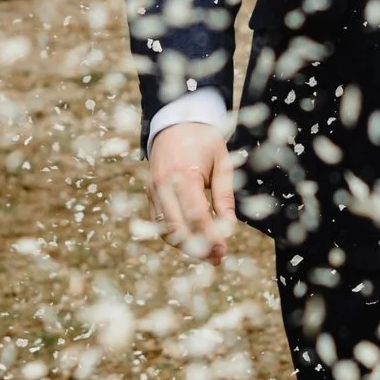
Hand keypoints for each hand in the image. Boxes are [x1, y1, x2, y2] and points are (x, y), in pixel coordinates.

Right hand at [148, 119, 236, 261]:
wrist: (175, 122)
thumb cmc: (203, 140)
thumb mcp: (222, 162)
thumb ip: (225, 195)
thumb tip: (230, 225)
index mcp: (184, 174)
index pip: (196, 215)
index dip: (209, 237)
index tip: (224, 250)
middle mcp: (164, 184)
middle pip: (177, 228)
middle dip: (197, 248)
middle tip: (217, 258)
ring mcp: (153, 189)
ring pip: (165, 229)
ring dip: (185, 246)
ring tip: (207, 253)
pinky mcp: (149, 193)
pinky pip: (159, 222)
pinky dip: (174, 235)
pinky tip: (192, 240)